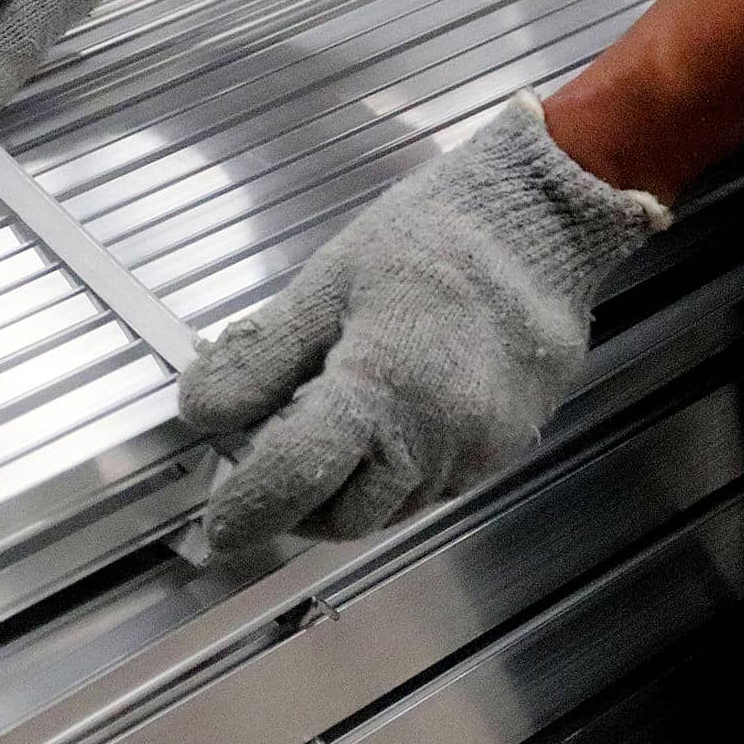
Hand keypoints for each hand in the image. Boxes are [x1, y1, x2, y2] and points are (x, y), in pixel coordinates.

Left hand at [178, 93, 669, 550]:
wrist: (541, 220)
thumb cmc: (434, 238)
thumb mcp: (327, 282)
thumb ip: (262, 354)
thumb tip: (202, 409)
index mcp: (383, 390)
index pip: (297, 478)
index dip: (249, 507)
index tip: (219, 524)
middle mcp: (436, 437)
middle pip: (345, 515)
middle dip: (294, 507)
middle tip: (261, 465)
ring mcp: (476, 450)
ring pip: (390, 510)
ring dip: (342, 497)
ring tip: (316, 439)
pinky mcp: (503, 447)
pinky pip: (430, 490)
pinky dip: (388, 480)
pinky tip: (372, 431)